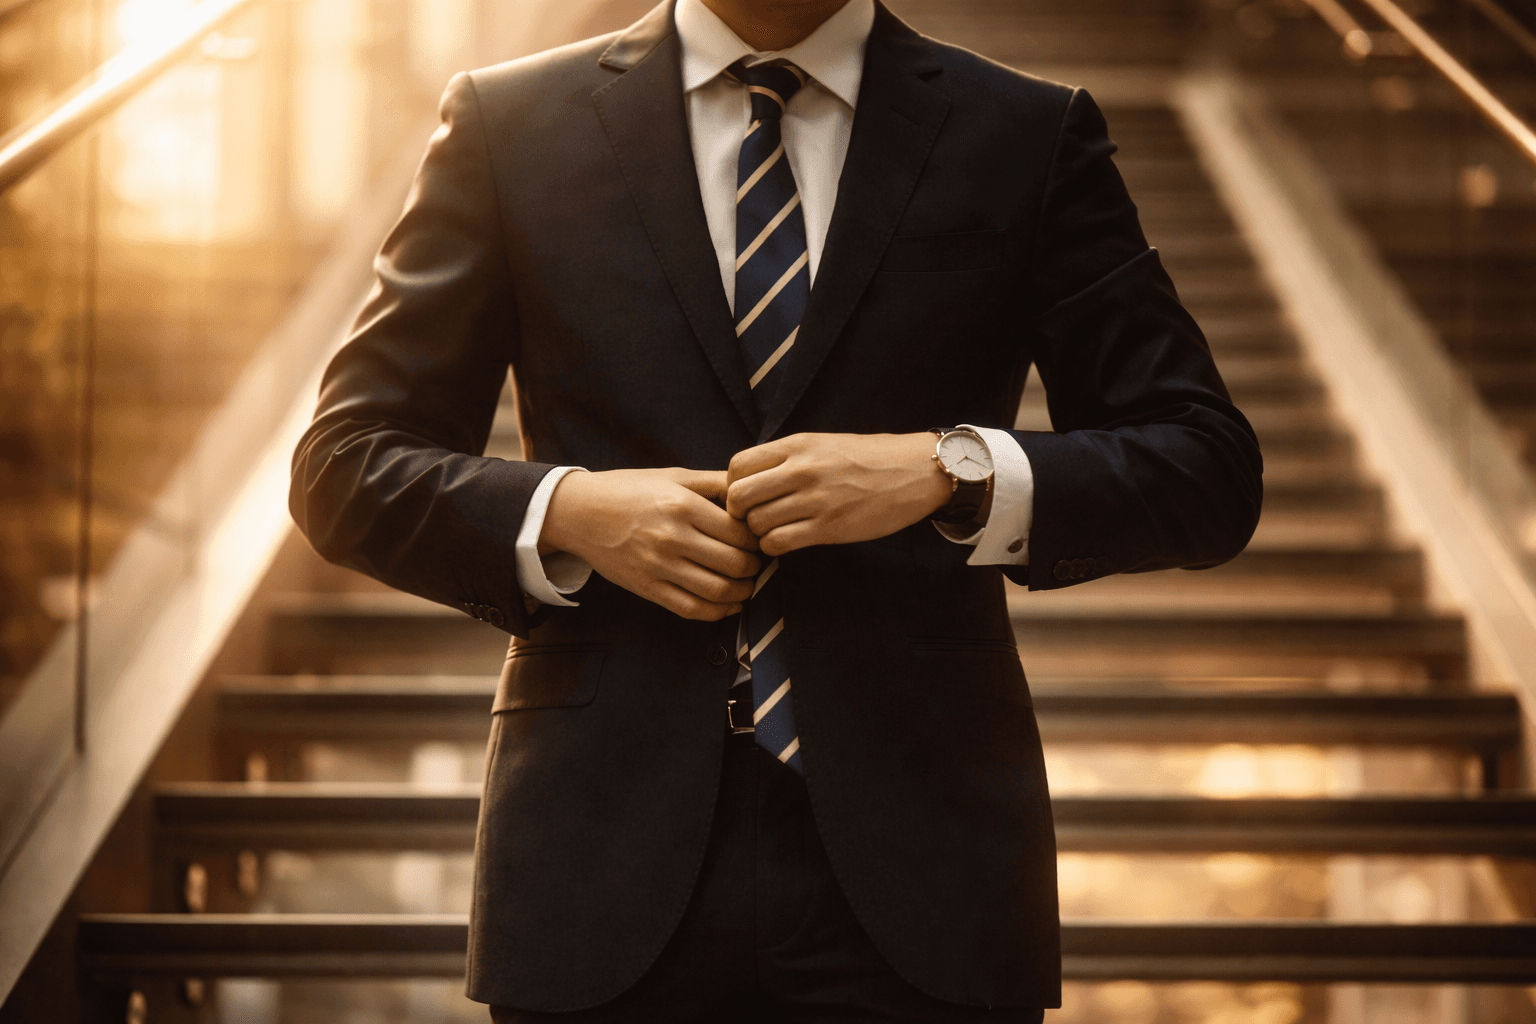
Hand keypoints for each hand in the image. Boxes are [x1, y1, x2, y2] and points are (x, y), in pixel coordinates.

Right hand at [540, 468, 760, 620]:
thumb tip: (750, 488)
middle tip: (757, 563)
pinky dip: (718, 612)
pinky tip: (729, 605)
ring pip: (717, 590)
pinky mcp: (647, 588)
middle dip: (754, 567)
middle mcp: (672, 538)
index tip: (758, 540)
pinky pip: (691, 609)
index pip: (738, 532)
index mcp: (682, 506)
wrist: (579, 513)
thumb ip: (713, 482)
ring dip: (742, 592)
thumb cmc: (627, 490)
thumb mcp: (672, 476)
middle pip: (734, 563)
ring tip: (747, 585)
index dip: (756, 540)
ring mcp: (658, 567)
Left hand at [726, 433, 951, 556]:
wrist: (914, 472)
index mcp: (797, 445)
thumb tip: (748, 477)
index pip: (737, 466)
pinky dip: (775, 547)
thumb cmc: (867, 458)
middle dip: (739, 513)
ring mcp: (815, 499)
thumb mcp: (822, 443)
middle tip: (753, 518)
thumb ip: (786, 457)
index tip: (747, 495)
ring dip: (759, 533)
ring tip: (774, 530)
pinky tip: (787, 542)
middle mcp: (801, 470)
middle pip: (738, 497)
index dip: (733, 485)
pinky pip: (779, 542)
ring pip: (756, 523)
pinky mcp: (829, 527)